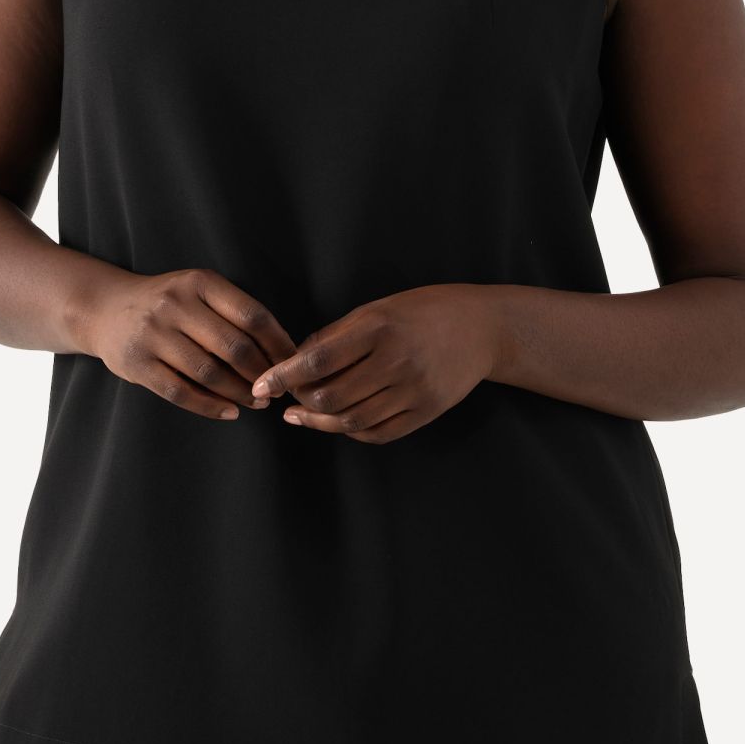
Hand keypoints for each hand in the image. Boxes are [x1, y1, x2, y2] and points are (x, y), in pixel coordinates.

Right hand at [89, 268, 298, 420]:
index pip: (252, 315)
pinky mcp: (137, 364)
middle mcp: (175, 304)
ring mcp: (153, 334)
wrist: (105, 308)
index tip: (293, 363)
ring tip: (256, 402)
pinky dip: (210, 406)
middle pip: (234, 347)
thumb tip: (281, 351)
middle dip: (262, 373)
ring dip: (240, 393)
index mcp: (199, 282)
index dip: (278, 344)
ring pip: (209, 373)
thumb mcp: (197, 290)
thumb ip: (233, 312)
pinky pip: (181, 392)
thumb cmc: (167, 303)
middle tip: (275, 388)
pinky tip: (229, 412)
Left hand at [251, 285, 498, 443]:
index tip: (261, 385)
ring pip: (352, 421)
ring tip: (302, 414)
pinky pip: (379, 433)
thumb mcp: (378, 309)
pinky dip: (351, 431)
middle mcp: (397, 361)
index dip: (284, 376)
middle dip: (300, 401)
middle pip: (331, 397)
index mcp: (380, 329)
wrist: (483, 328)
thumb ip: (337, 335)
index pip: (319, 361)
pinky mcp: (427, 412)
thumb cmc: (424, 310)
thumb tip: (296, 360)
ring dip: (319, 422)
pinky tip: (338, 421)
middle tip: (287, 396)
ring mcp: (414, 391)